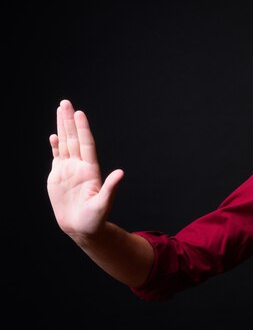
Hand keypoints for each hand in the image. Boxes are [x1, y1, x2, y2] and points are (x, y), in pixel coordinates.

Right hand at [47, 99, 123, 240]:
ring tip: (61, 110)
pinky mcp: (58, 177)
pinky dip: (55, 146)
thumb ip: (111, 188)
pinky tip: (54, 135)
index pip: (86, 144)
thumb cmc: (95, 219)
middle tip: (66, 103)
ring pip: (65, 144)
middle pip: (73, 139)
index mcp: (90, 170)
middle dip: (69, 120)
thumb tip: (121, 173)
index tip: (80, 114)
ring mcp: (69, 170)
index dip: (82, 129)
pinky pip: (57, 157)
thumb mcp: (103, 204)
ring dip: (62, 127)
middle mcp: (80, 166)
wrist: (82, 227)